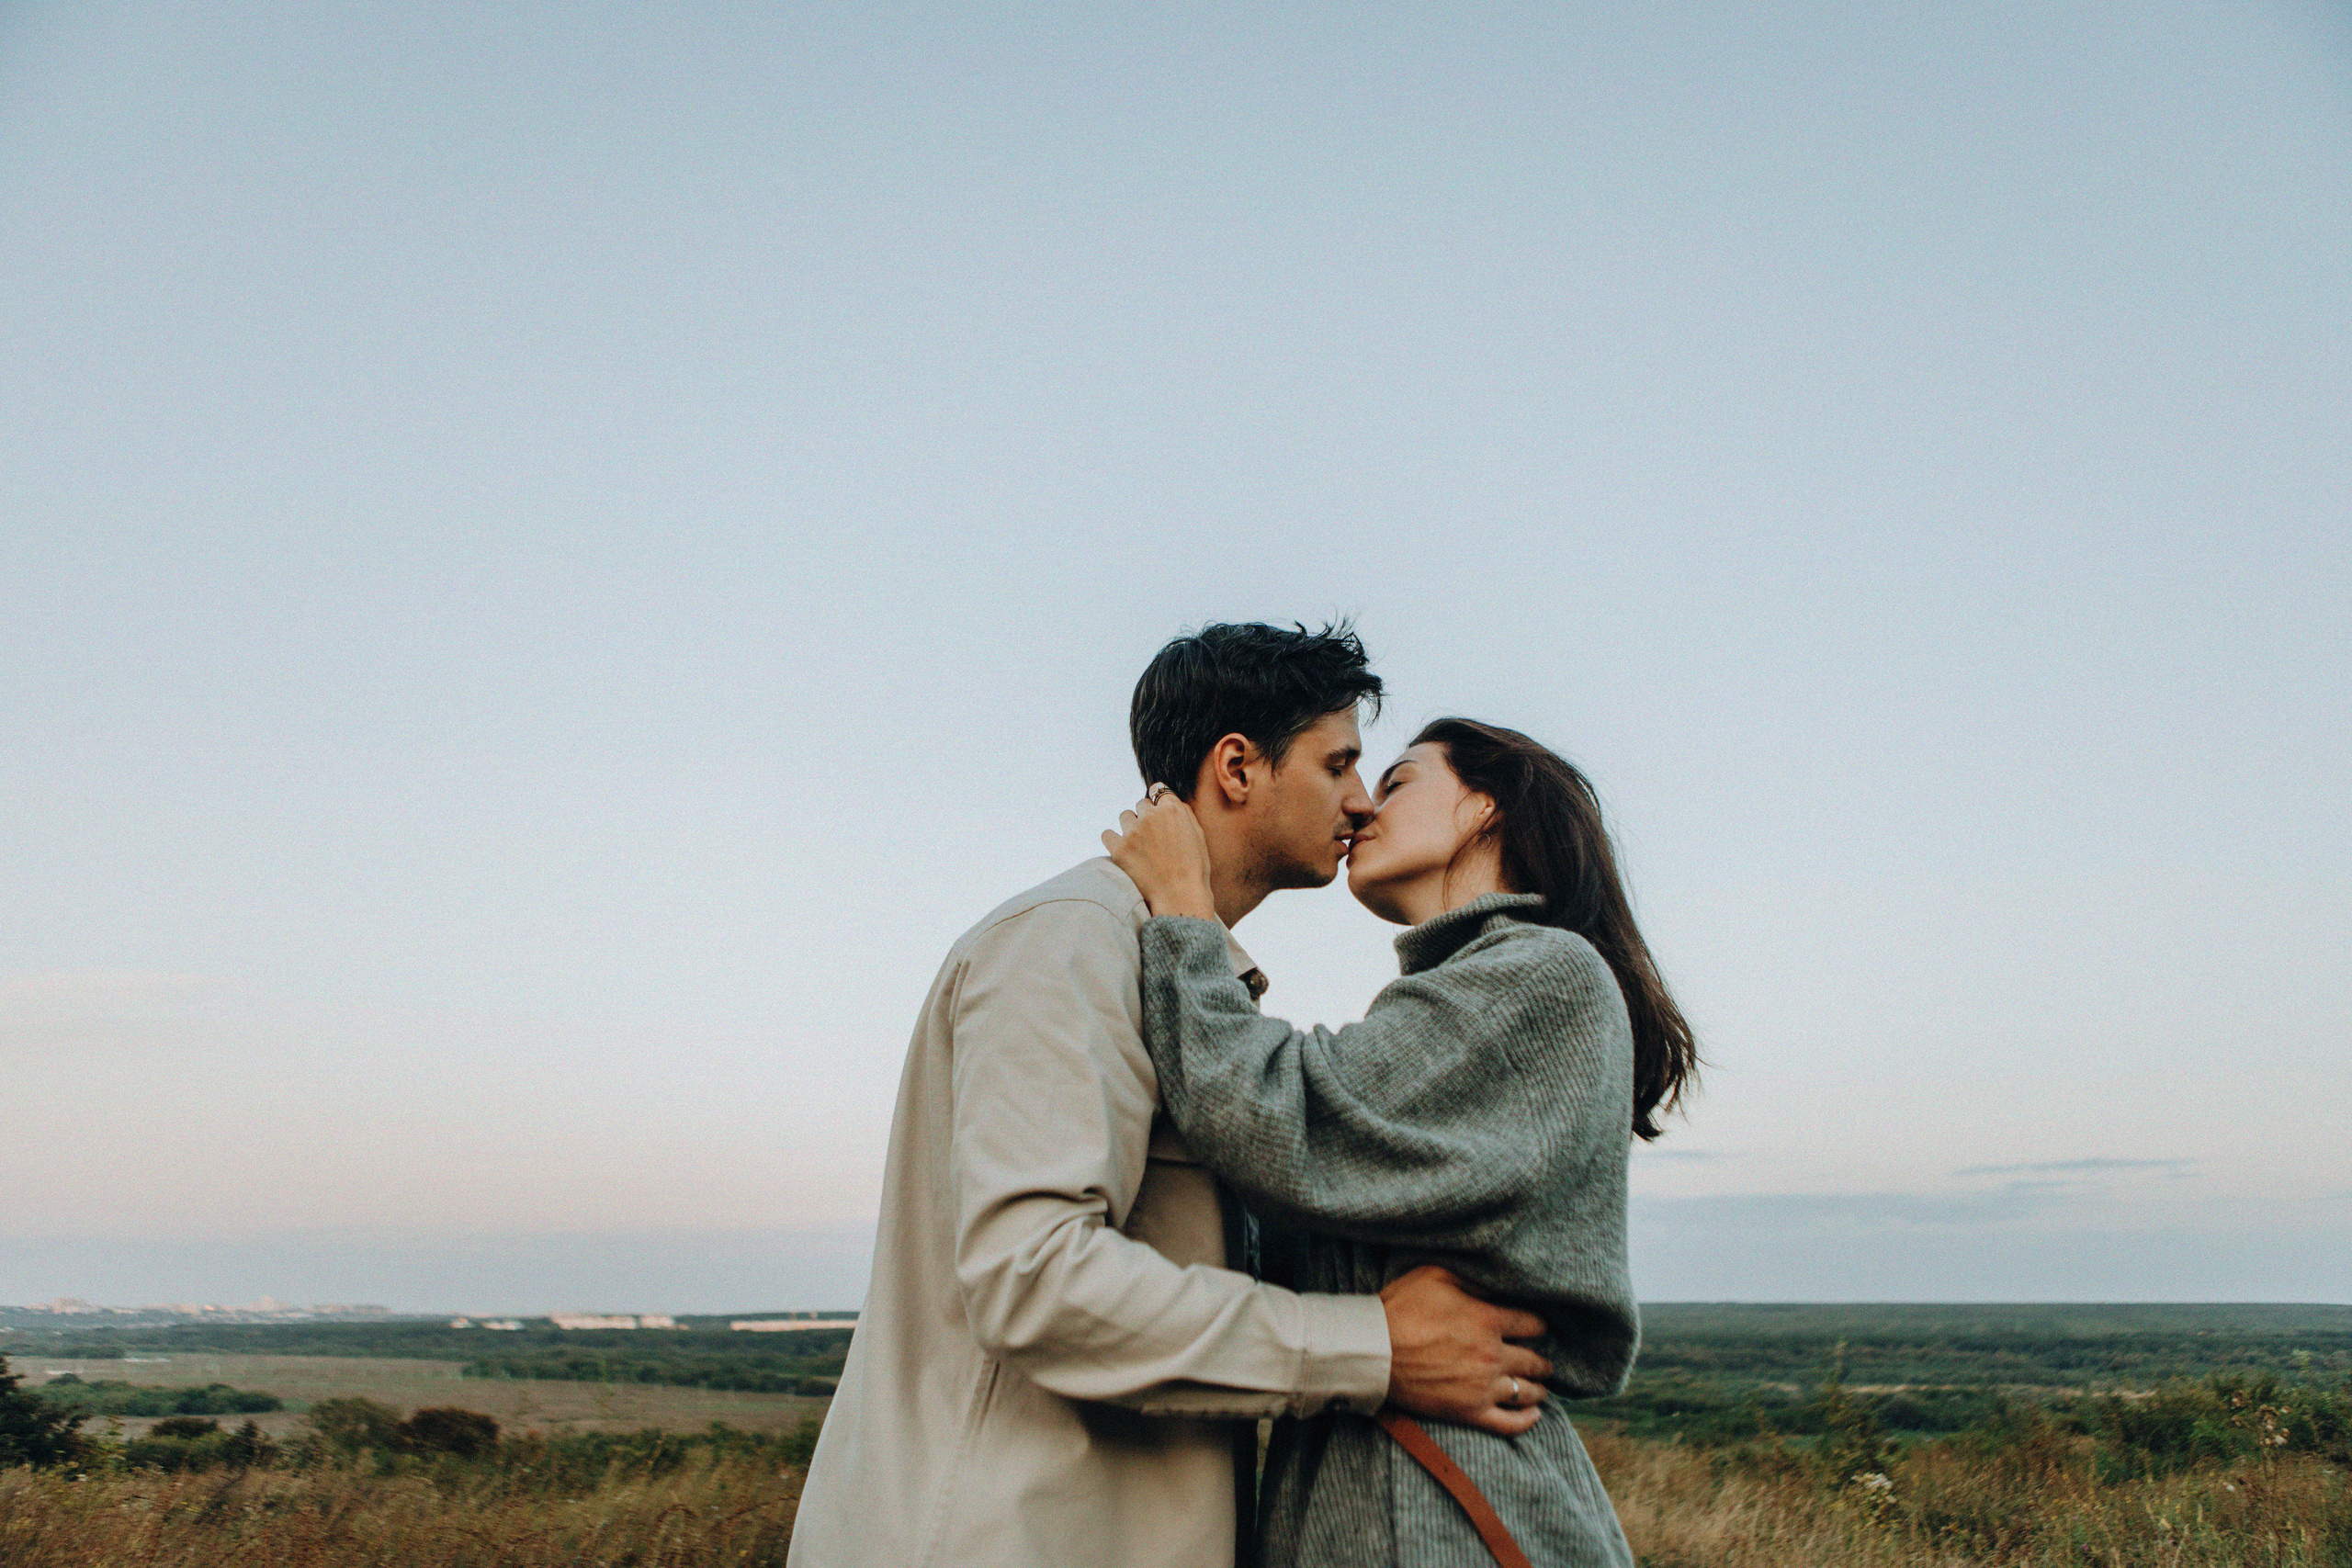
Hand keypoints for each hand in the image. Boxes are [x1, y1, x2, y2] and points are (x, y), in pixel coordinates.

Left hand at [1101, 787, 1218, 920]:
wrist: (1179, 896)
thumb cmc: (1193, 869)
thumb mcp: (1197, 835)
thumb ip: (1183, 813)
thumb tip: (1169, 800)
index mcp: (1172, 809)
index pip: (1158, 792)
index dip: (1159, 804)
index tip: (1159, 816)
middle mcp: (1150, 816)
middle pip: (1141, 804)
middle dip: (1146, 816)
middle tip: (1153, 837)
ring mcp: (1132, 832)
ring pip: (1125, 816)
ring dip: (1130, 826)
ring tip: (1139, 846)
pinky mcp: (1118, 848)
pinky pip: (1107, 834)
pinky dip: (1113, 840)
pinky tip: (1122, 850)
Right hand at [1379, 1265, 1550, 1437]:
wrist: (1373, 1351)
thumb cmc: (1400, 1309)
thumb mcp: (1436, 1275)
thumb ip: (1472, 1278)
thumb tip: (1496, 1284)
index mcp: (1488, 1320)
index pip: (1532, 1324)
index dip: (1538, 1325)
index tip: (1537, 1328)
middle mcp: (1492, 1355)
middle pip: (1533, 1361)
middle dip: (1542, 1361)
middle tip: (1544, 1363)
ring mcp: (1483, 1387)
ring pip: (1526, 1392)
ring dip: (1537, 1388)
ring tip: (1540, 1387)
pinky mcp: (1469, 1412)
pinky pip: (1509, 1423)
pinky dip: (1527, 1420)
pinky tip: (1534, 1414)